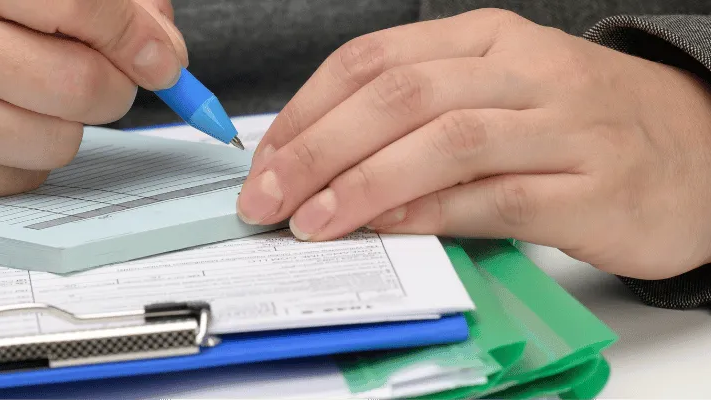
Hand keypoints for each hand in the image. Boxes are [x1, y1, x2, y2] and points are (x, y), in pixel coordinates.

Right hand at [0, 0, 186, 204]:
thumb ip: (85, 3)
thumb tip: (160, 42)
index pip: (76, 2)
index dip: (133, 34)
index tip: (160, 57)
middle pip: (82, 85)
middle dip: (113, 91)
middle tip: (99, 82)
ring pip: (59, 143)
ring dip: (62, 129)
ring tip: (19, 103)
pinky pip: (20, 181)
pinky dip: (22, 162)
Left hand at [236, 8, 710, 279]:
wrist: (698, 149)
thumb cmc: (576, 124)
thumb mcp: (495, 94)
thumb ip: (415, 119)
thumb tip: (319, 166)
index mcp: (486, 38)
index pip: (372, 60)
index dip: (307, 111)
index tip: (265, 160)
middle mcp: (524, 70)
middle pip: (398, 96)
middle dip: (318, 149)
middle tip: (268, 197)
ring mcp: (566, 126)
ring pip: (445, 141)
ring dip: (365, 183)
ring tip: (314, 221)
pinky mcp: (595, 188)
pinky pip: (498, 197)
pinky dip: (433, 213)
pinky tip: (390, 228)